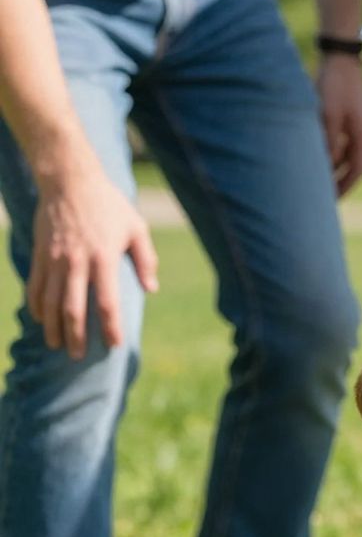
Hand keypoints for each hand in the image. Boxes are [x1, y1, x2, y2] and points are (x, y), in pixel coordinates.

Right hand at [28, 164, 158, 358]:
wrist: (69, 180)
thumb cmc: (108, 204)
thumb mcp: (135, 226)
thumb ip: (145, 259)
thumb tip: (152, 289)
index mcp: (104, 258)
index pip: (107, 302)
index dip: (110, 327)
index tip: (114, 344)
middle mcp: (77, 262)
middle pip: (73, 309)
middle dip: (76, 336)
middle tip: (78, 356)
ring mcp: (55, 259)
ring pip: (50, 302)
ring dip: (53, 327)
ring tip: (57, 345)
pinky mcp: (40, 254)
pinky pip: (35, 286)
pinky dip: (36, 306)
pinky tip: (41, 320)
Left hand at [317, 55, 361, 196]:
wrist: (340, 58)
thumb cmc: (334, 85)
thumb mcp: (329, 114)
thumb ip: (329, 140)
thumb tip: (327, 163)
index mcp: (361, 135)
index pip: (357, 170)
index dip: (345, 187)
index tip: (332, 202)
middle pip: (353, 165)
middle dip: (339, 182)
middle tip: (323, 198)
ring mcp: (356, 125)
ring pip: (346, 154)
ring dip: (333, 168)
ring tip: (316, 180)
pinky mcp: (347, 116)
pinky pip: (341, 142)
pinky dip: (331, 153)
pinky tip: (316, 156)